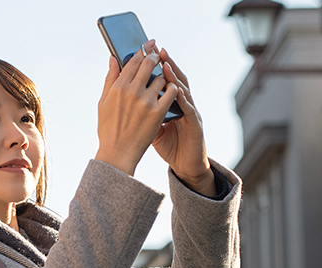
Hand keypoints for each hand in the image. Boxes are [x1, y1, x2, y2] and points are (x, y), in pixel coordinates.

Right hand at [95, 40, 178, 175]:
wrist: (118, 152)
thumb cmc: (109, 129)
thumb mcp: (104, 102)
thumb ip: (110, 78)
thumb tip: (114, 59)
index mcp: (117, 87)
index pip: (133, 61)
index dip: (142, 50)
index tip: (148, 44)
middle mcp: (132, 91)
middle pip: (148, 64)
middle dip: (155, 56)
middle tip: (158, 54)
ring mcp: (146, 101)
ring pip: (160, 77)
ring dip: (162, 76)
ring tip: (161, 79)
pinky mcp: (158, 111)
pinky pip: (170, 92)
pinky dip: (171, 88)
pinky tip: (170, 89)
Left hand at [151, 47, 214, 196]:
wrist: (185, 165)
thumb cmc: (170, 144)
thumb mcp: (152, 124)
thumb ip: (142, 107)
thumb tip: (127, 93)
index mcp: (171, 102)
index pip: (163, 79)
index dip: (155, 65)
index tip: (144, 51)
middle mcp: (183, 103)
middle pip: (175, 79)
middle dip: (166, 63)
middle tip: (156, 49)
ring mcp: (190, 112)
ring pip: (184, 90)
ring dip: (175, 76)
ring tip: (165, 63)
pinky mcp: (195, 124)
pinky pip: (189, 109)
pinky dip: (183, 98)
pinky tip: (175, 90)